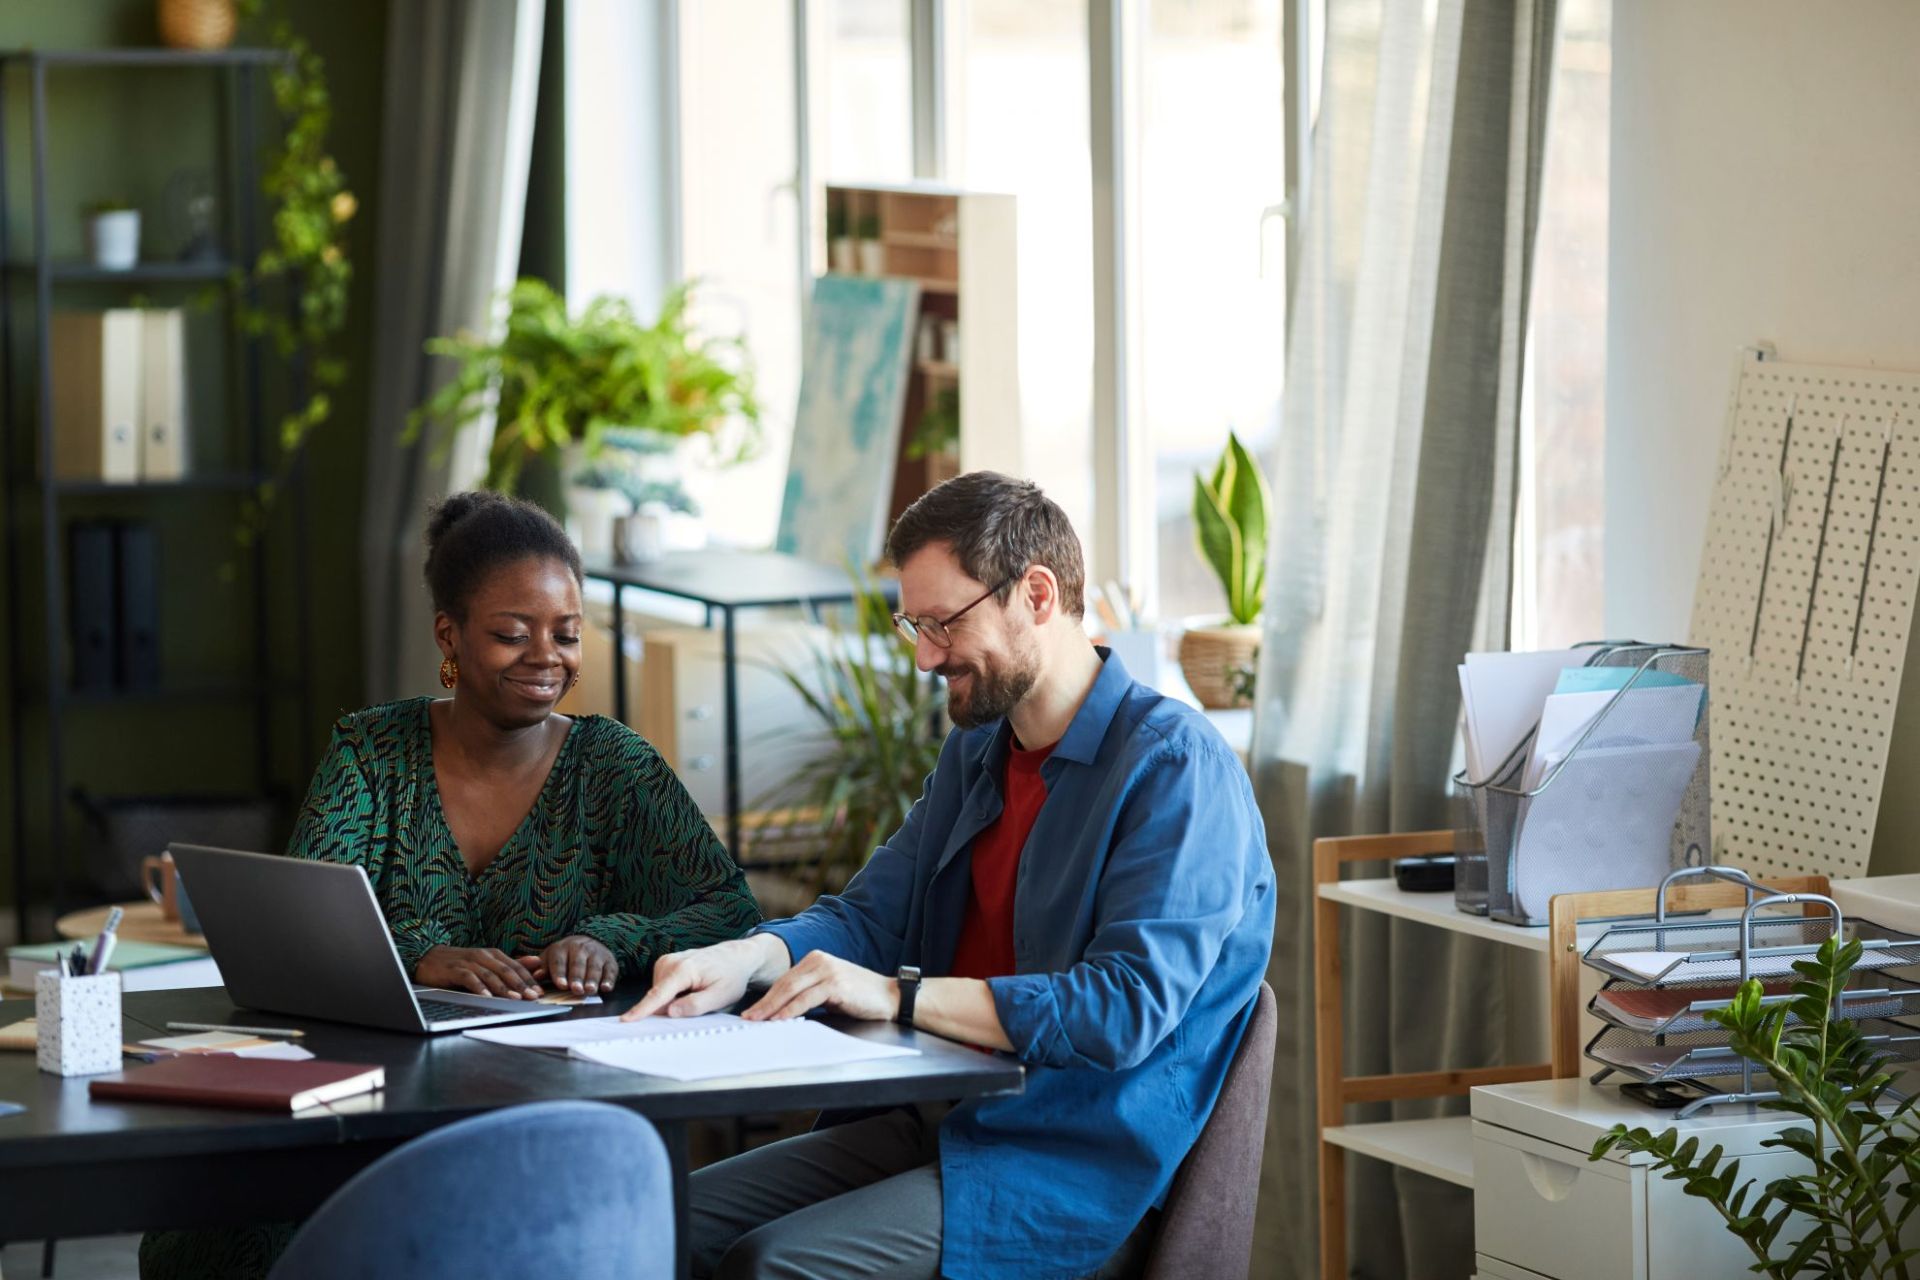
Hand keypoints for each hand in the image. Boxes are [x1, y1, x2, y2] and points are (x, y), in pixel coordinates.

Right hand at [415, 946, 541, 999]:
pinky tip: (486, 996)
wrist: (429, 958)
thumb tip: (536, 963)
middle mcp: (483, 955)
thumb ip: (510, 964)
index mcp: (493, 954)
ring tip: (515, 998)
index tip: (540, 992)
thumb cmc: (461, 963)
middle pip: (506, 970)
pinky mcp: (454, 969)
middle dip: (521, 984)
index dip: (529, 979)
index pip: (516, 967)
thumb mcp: (487, 963)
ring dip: (504, 987)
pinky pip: (469, 978)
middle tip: (533, 996)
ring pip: (490, 974)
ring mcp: (468, 961)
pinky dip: (479, 987)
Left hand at [518, 935, 617, 994]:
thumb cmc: (564, 957)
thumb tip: (536, 976)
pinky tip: (606, 988)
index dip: (560, 973)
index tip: (561, 984)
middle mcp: (580, 947)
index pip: (559, 961)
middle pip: (578, 964)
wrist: (588, 943)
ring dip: (592, 979)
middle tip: (576, 990)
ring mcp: (596, 953)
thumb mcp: (550, 959)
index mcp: (562, 948)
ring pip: (594, 966)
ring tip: (590, 990)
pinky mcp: (609, 960)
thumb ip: (541, 968)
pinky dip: (609, 979)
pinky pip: (610, 970)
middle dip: (577, 977)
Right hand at [622, 937, 777, 1021]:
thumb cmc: (731, 976)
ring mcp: (665, 961)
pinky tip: (690, 988)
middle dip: (671, 1008)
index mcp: (683, 969)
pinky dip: (673, 995)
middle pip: (659, 998)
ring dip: (674, 1001)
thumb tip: (670, 1012)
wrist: (735, 957)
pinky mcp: (664, 964)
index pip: (658, 994)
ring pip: (659, 995)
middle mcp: (670, 962)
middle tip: (698, 1001)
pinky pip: (662, 989)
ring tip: (697, 991)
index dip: (642, 1009)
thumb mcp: (721, 996)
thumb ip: (695, 1005)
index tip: (626, 1020)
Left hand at [741, 951, 897, 1023]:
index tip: (752, 1012)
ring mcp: (827, 970)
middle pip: (783, 984)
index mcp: (815, 960)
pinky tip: (780, 1020)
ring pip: (791, 990)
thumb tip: (780, 1012)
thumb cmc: (859, 997)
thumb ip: (807, 995)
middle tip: (748, 1018)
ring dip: (772, 1008)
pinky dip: (791, 1010)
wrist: (890, 997)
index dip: (766, 997)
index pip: (784, 980)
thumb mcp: (828, 992)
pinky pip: (807, 999)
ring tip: (758, 1021)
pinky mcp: (836, 983)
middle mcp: (819, 960)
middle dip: (764, 1003)